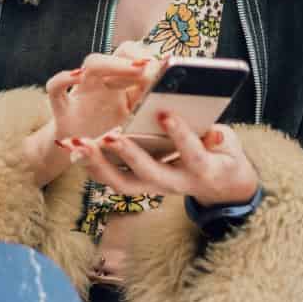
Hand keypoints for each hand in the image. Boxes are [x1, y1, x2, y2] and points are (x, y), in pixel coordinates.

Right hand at [20, 49, 161, 186]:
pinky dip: (63, 79)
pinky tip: (76, 76)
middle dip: (136, 58)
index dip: (151, 60)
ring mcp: (83, 93)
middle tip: (150, 68)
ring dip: (111, 63)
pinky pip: (55, 88)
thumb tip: (192, 120)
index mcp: (127, 86)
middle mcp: (106, 82)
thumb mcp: (137, 132)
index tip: (167, 69)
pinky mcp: (62, 109)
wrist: (79, 158)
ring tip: (132, 70)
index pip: (139, 58)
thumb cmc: (112, 143)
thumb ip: (155, 119)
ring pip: (92, 64)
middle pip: (119, 54)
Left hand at [67, 112, 258, 206]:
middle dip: (129, 155)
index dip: (180, 136)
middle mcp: (175, 184)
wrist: (219, 186)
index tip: (167, 114)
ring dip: (98, 164)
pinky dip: (92, 165)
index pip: (192, 154)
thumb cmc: (221, 155)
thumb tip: (212, 129)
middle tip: (110, 136)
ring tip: (78, 144)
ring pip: (123, 183)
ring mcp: (154, 187)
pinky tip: (74, 148)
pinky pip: (112, 179)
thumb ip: (218, 137)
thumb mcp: (228, 145)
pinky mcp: (138, 184)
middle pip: (149, 174)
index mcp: (202, 170)